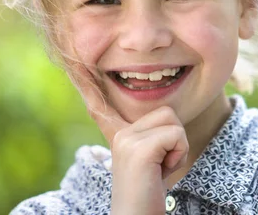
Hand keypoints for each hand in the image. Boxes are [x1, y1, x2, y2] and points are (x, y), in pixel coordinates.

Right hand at [69, 63, 188, 214]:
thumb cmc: (149, 193)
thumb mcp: (151, 159)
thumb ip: (152, 136)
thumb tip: (163, 115)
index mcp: (120, 134)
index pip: (105, 104)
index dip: (90, 82)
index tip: (78, 64)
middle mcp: (119, 133)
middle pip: (166, 111)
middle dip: (174, 138)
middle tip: (160, 164)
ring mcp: (125, 140)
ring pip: (173, 121)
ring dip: (177, 147)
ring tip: (160, 167)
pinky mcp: (136, 149)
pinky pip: (176, 135)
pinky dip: (178, 154)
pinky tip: (161, 172)